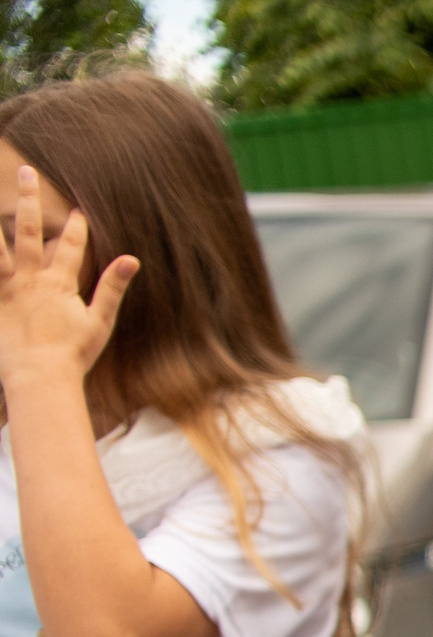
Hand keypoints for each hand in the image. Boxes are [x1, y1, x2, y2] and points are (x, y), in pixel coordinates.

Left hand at [0, 167, 134, 391]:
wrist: (40, 378)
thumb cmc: (73, 354)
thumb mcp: (99, 321)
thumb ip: (112, 287)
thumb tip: (131, 259)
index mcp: (58, 283)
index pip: (71, 246)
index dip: (76, 226)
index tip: (76, 208)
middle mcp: (29, 279)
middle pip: (27, 231)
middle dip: (29, 200)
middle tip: (26, 172)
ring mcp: (6, 289)